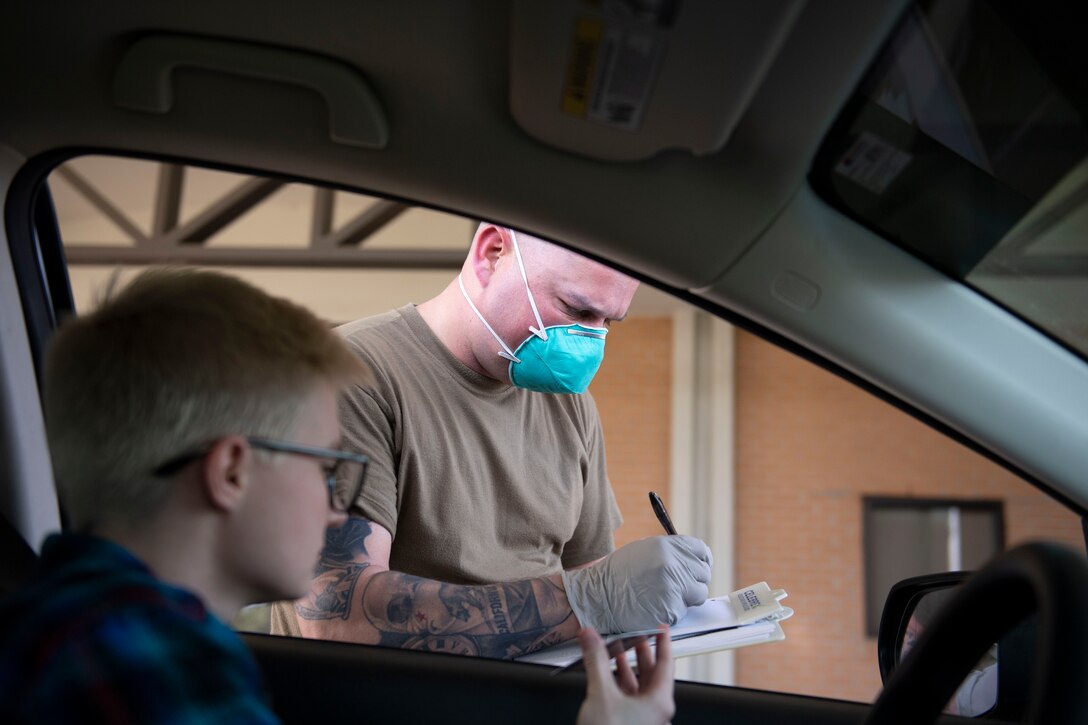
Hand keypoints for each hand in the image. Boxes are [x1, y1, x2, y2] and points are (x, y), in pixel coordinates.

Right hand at [562, 536, 711, 632]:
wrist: (597, 597)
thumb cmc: (617, 574)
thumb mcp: (644, 550)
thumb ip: (670, 552)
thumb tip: (694, 557)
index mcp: (667, 546)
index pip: (701, 551)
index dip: (700, 561)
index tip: (696, 568)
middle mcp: (673, 564)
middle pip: (703, 573)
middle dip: (692, 580)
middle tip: (676, 585)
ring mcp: (674, 588)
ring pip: (699, 594)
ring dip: (686, 597)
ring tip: (664, 596)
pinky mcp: (672, 610)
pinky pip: (684, 611)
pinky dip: (673, 612)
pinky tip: (655, 606)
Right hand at [576, 625, 674, 724]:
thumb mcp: (601, 693)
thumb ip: (596, 661)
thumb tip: (590, 637)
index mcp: (659, 702)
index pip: (666, 663)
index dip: (663, 642)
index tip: (662, 629)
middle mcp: (655, 711)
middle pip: (653, 674)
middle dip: (642, 653)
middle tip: (639, 636)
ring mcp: (643, 719)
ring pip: (639, 687)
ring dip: (629, 668)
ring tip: (619, 652)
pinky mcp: (630, 723)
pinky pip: (629, 698)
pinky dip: (620, 683)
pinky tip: (609, 676)